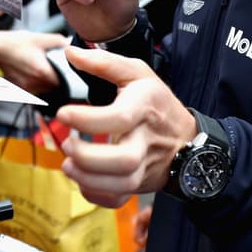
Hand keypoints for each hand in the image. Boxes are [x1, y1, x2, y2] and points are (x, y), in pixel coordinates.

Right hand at [0, 30, 66, 93]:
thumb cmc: (15, 43)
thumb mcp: (40, 38)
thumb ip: (58, 41)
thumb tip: (68, 44)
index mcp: (43, 72)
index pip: (64, 83)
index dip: (67, 77)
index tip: (66, 71)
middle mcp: (35, 83)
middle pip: (54, 88)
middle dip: (56, 79)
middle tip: (53, 68)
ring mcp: (26, 87)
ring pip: (43, 90)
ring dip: (45, 82)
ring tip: (41, 69)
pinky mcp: (19, 88)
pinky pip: (32, 89)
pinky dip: (35, 83)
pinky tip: (31, 71)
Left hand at [54, 47, 194, 207]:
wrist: (188, 139)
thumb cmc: (158, 102)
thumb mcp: (137, 73)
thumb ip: (103, 62)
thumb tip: (70, 52)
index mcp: (145, 108)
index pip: (120, 117)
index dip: (88, 119)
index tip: (63, 113)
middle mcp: (147, 140)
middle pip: (124, 160)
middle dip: (89, 158)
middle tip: (67, 145)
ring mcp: (146, 166)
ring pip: (122, 184)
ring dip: (89, 180)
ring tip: (68, 165)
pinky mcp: (141, 184)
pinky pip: (120, 199)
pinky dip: (97, 196)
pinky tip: (82, 182)